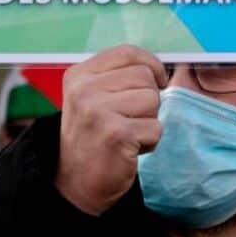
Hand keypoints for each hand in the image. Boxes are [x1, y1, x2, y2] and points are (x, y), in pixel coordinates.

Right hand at [56, 45, 166, 215]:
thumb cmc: (93, 138)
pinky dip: (149, 142)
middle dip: (149, 99)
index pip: (128, 52)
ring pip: (153, 100)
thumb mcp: (92, 98)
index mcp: (79, 75)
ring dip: (149, 121)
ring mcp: (97, 111)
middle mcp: (84, 90)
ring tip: (127, 134)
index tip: (157, 81)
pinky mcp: (116, 134)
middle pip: (145, 77)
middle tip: (129, 120)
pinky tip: (129, 149)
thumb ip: (117, 77)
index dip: (151, 65)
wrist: (77, 184)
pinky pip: (155, 128)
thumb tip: (159, 67)